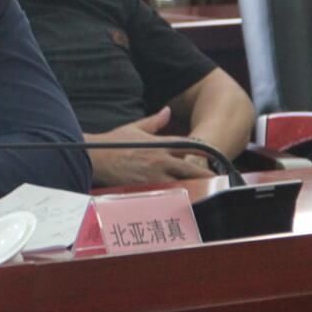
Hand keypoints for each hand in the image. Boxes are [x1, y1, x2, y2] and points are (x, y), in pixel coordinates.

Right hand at [85, 107, 216, 186]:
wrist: (96, 158)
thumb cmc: (114, 143)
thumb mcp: (135, 127)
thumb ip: (155, 121)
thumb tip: (167, 110)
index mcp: (158, 145)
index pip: (188, 146)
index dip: (204, 151)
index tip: (215, 155)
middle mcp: (159, 160)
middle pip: (189, 169)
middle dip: (204, 174)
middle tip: (216, 179)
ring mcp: (153, 176)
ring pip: (180, 185)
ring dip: (192, 188)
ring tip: (204, 192)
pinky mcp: (145, 188)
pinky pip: (165, 194)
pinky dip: (174, 196)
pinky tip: (182, 200)